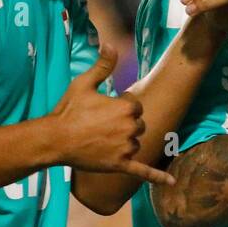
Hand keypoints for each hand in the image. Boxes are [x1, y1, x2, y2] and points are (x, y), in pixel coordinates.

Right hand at [49, 44, 174, 185]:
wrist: (55, 140)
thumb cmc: (69, 110)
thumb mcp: (84, 83)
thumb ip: (103, 65)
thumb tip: (111, 44)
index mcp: (126, 108)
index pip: (136, 106)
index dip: (121, 106)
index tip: (105, 109)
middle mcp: (131, 128)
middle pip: (138, 125)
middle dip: (124, 125)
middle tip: (100, 126)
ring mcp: (126, 148)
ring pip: (136, 144)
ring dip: (125, 142)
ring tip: (101, 140)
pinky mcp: (120, 165)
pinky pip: (143, 172)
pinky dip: (158, 177)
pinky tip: (172, 183)